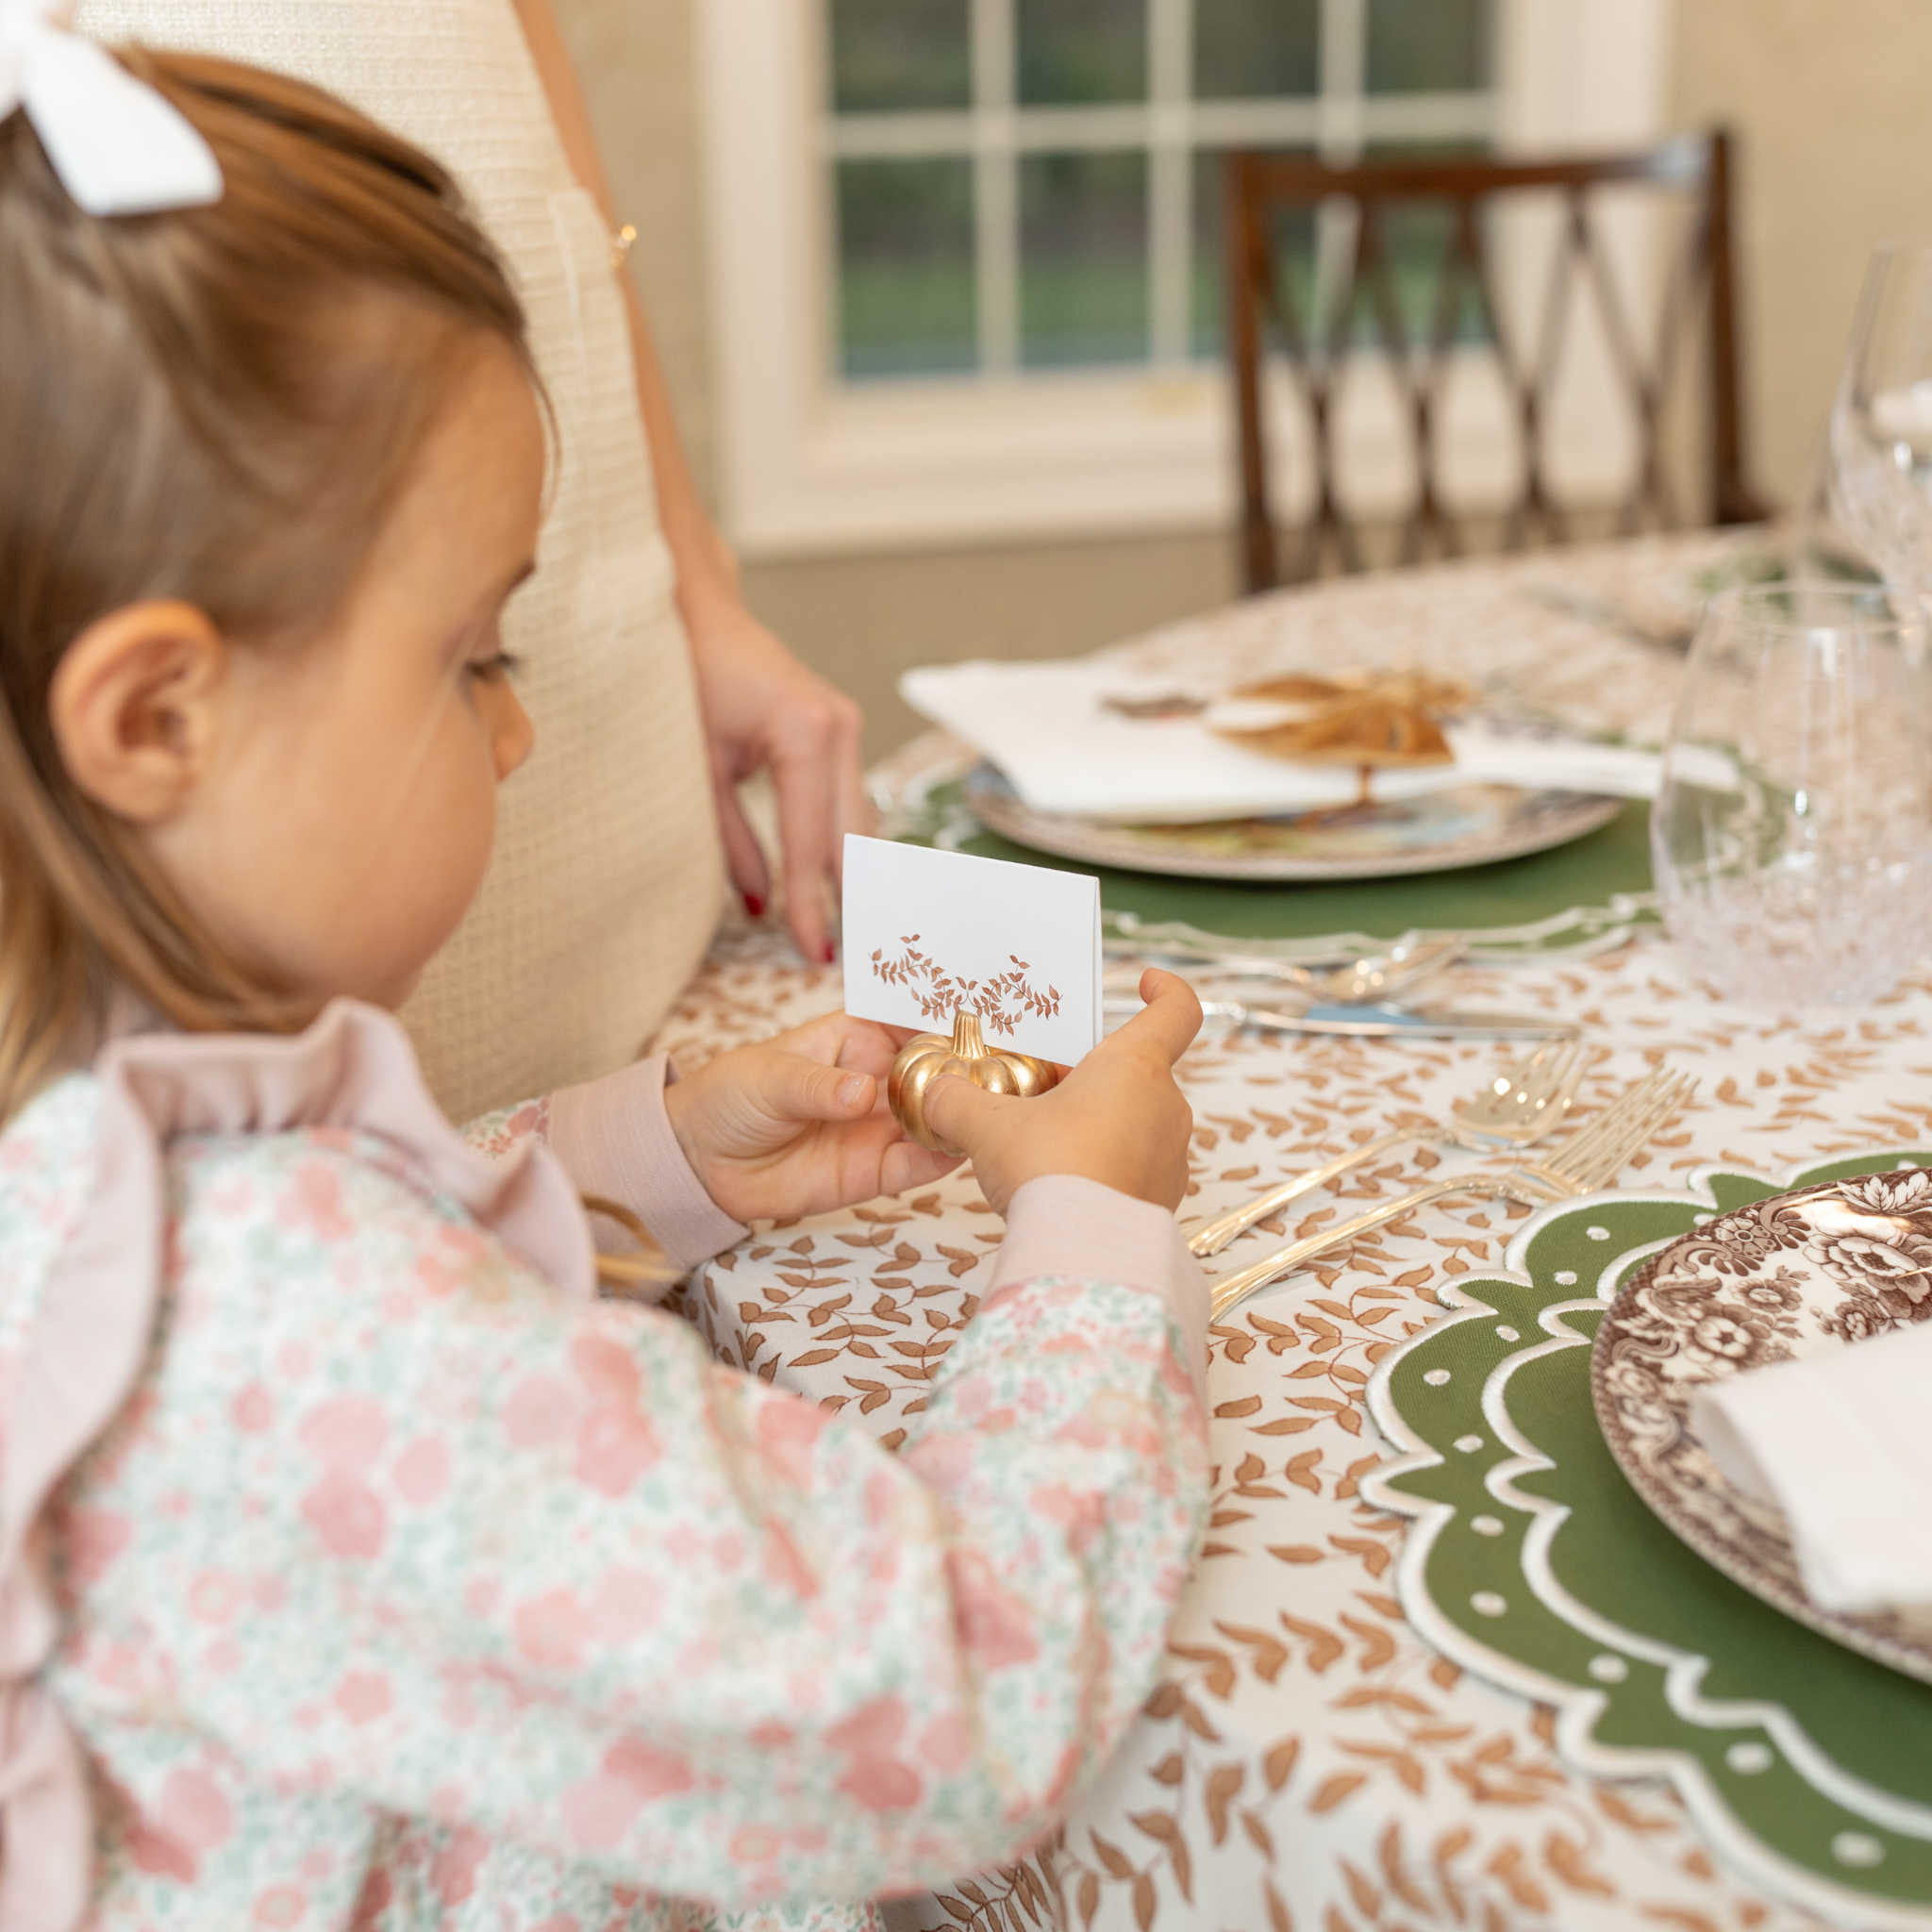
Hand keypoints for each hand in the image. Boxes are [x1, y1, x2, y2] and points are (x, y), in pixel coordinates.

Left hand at [662, 1010, 958, 1223]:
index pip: (914, 1023)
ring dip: (963, 1116)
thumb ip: (818, 1087)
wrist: (702, 1160)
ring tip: (987, 1110)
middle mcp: (882, 1079)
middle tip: (1004, 1071)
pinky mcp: (876, 1171)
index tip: (985, 1022)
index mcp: (859, 1036)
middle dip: (971, 1072)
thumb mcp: (770, 1078)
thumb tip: (863, 1093)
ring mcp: (882, 1125)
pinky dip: (941, 1159)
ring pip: (938, 1119)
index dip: (951, 1022)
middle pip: (940, 1073)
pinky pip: (918, 1165)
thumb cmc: (733, 1096)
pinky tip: (957, 1149)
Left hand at [682, 590, 870, 965]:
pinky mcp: (843, 731)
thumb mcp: (698, 770)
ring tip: (869, 938)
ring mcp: (848, 727)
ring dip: (864, 880)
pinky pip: (851, 803)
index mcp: (803, 734)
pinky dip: (851, 847)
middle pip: (856, 837)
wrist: (698, 614)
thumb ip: (731, 843)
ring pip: (862, 823)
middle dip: (861, 904)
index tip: (816, 954)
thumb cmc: (687, 679)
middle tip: (867, 963)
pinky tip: (855, 890)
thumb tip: (760, 907)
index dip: (811, 905)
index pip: (810, 842)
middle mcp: (839, 729)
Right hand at [924, 970, 1201, 1215]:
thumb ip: (958, 1101)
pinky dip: (1106, 1165)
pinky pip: (1135, 1167)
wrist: (1082, 1254)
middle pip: (1139, 1072)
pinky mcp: (1162, 1199)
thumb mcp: (988, 1126)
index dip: (1166, 989)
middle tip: (1046, 1084)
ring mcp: (1171, 1156)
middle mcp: (1166, 1106)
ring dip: (1099, 1123)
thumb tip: (936, 1092)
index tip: (1148, 982)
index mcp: (1136, 1067)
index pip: (1177, 1011)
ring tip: (1044, 1140)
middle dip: (1095, 1075)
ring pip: (1137, 1121)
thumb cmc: (1049, 1171)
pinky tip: (1062, 1183)